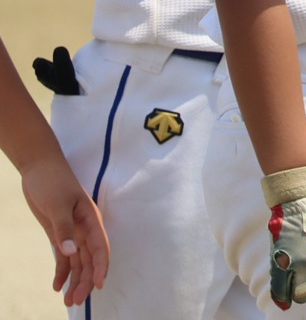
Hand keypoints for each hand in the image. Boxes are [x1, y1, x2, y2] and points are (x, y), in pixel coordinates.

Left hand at [20, 155, 107, 305]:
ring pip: (78, 262)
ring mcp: (72, 232)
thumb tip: (71, 253)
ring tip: (68, 301)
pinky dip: (62, 272)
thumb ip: (64, 229)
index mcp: (90, 220)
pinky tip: (56, 286)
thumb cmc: (53, 181)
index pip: (100, 248)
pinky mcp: (60, 234)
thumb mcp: (57, 204)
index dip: (101, 267)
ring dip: (75, 280)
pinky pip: (64, 258)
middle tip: (76, 301)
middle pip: (89, 260)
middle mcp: (84, 229)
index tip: (98, 285)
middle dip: (85, 281)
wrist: (40, 168)